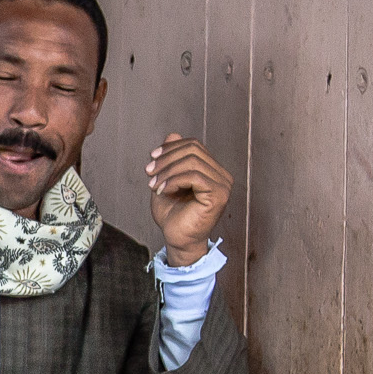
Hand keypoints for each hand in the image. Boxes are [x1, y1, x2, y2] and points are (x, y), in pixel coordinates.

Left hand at [143, 133, 230, 266]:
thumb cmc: (172, 214)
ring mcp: (223, 185)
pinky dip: (173, 180)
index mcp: (211, 170)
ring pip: (192, 162)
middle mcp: (221, 175)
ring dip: (167, 171)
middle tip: (149, 172)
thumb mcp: (166, 180)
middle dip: (166, 159)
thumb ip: (170, 159)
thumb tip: (173, 134)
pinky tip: (162, 191)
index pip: (194, 145)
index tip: (152, 158)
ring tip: (153, 185)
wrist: (177, 239)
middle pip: (193, 150)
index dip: (171, 148)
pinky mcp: (218, 195)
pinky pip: (194, 176)